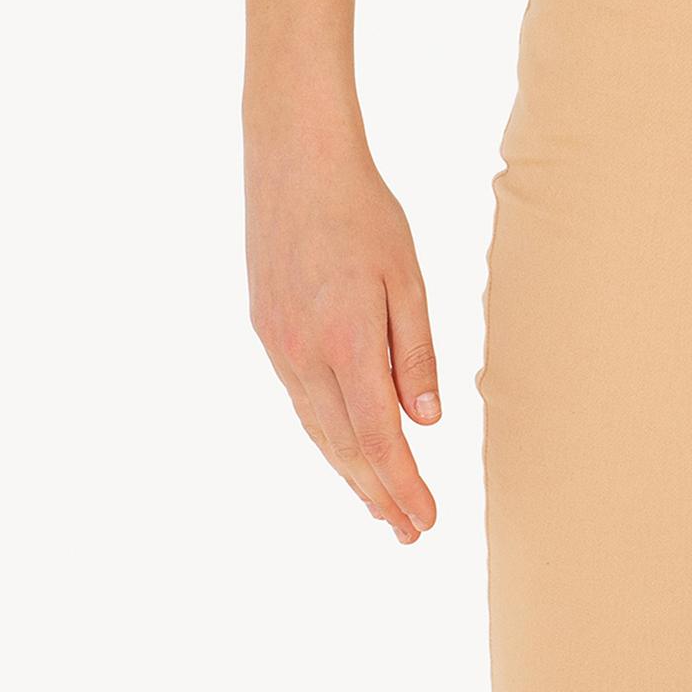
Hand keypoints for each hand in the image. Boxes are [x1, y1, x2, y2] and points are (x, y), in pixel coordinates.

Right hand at [245, 123, 440, 544]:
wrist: (293, 159)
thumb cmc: (361, 209)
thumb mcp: (405, 275)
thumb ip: (416, 350)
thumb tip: (425, 420)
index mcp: (346, 341)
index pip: (377, 437)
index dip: (402, 484)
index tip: (425, 520)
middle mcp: (303, 354)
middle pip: (344, 446)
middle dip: (378, 494)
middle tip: (407, 532)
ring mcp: (278, 344)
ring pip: (317, 428)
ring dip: (348, 472)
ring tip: (377, 505)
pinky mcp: (265, 329)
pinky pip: (300, 399)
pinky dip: (325, 433)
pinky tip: (342, 444)